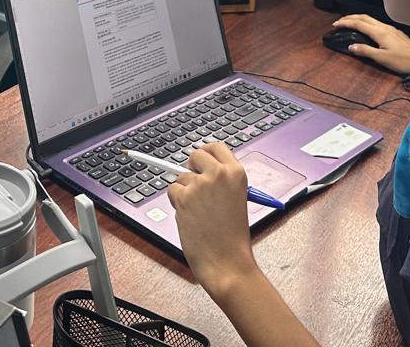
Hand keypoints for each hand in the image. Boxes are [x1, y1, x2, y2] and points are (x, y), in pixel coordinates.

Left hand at [168, 142, 257, 299]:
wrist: (227, 261)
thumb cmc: (232, 237)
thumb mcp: (236, 200)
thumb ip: (221, 182)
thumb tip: (199, 170)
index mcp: (237, 173)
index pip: (216, 147)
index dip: (206, 153)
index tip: (200, 161)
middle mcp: (219, 174)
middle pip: (195, 155)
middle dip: (191, 168)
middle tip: (195, 186)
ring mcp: (200, 184)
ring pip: (182, 177)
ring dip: (185, 192)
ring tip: (200, 214)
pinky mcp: (184, 197)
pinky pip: (173, 191)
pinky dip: (177, 203)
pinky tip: (191, 218)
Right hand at [332, 14, 409, 76]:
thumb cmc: (404, 61)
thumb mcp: (382, 58)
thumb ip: (365, 51)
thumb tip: (352, 46)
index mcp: (380, 32)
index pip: (358, 23)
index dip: (345, 23)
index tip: (336, 24)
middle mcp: (385, 27)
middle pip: (364, 17)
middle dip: (350, 17)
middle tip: (340, 21)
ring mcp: (391, 29)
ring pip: (371, 19)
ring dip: (358, 19)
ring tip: (350, 22)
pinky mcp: (395, 33)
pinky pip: (377, 23)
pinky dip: (367, 23)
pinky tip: (368, 29)